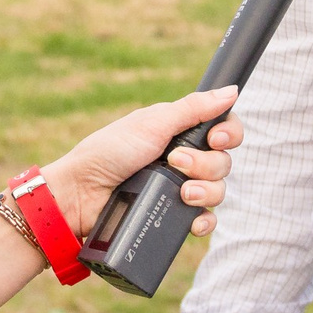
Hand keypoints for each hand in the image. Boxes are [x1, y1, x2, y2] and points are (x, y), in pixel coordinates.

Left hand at [42, 85, 242, 238]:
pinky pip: (205, 219)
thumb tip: (231, 91)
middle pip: (224, 161)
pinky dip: (204, 221)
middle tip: (175, 162)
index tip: (215, 139)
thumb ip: (193, 109)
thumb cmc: (108, 152)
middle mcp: (183, 158)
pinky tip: (193, 221)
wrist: (81, 194)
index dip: (229, 134)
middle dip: (206, 164)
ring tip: (182, 192)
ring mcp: (178, 188)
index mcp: (178, 131)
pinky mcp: (172, 214)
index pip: (223, 130)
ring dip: (206, 191)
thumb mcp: (152, 125)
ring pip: (218, 190)